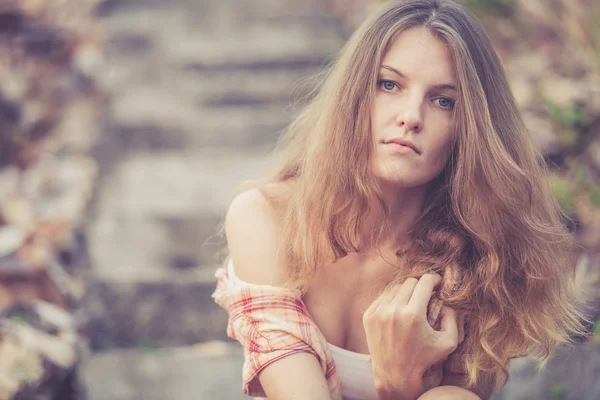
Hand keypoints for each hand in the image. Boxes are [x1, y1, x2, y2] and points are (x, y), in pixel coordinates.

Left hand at [363, 274, 458, 397]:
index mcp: (413, 315)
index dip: (433, 279)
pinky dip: (392, 300)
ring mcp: (378, 313)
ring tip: (411, 302)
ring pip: (395, 288)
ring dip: (405, 292)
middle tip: (425, 294)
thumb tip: (447, 301)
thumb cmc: (423, 358)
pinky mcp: (368, 316)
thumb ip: (453, 318)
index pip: (424, 282)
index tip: (437, 282)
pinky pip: (382, 297)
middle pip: (409, 282)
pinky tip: (398, 309)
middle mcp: (394, 311)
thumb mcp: (448, 342)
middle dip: (420, 286)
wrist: (394, 373)